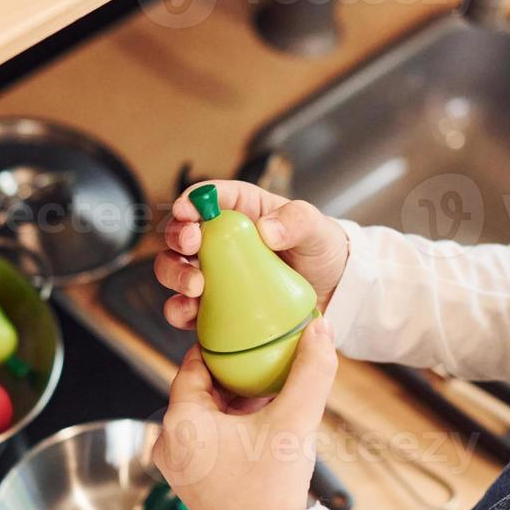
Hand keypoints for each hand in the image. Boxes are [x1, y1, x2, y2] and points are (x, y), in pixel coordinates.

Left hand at [153, 317, 337, 509]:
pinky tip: (262, 421)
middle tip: (264, 358)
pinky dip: (231, 424)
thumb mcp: (294, 422)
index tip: (247, 335)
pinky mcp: (189, 480)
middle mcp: (167, 442)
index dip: (223, 347)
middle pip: (200, 388)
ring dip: (234, 400)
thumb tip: (320, 327)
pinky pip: (206, 437)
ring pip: (205, 413)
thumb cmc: (271, 491)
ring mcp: (176, 464)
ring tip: (269, 388)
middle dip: (233, 374)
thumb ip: (310, 371)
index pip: (195, 364)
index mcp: (178, 422)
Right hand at [155, 180, 348, 330]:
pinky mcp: (215, 305)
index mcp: (242, 209)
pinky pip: (186, 307)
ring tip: (195, 286)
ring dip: (175, 275)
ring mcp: (215, 274)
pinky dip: (181, 310)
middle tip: (190, 247)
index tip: (186, 211)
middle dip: (177, 237)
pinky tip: (191, 313)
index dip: (190, 200)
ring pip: (175, 268)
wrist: (334, 293)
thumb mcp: (317, 228)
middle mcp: (221, 240)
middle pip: (181, 232)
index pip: (207, 196)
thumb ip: (296, 220)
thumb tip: (266, 230)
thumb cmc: (322, 251)